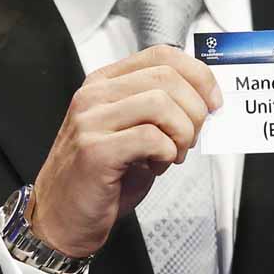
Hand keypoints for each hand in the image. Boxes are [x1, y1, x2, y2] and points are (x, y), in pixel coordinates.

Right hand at [30, 45, 222, 257]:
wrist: (60, 218)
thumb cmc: (99, 177)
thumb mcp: (131, 131)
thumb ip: (160, 110)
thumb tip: (206, 101)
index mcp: (104, 83)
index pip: (162, 55)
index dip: (198, 74)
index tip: (213, 101)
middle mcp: (94, 95)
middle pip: (166, 77)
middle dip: (195, 110)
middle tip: (192, 138)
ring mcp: (91, 121)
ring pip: (161, 104)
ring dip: (182, 134)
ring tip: (173, 155)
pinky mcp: (95, 151)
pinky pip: (150, 138)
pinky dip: (167, 154)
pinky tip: (156, 167)